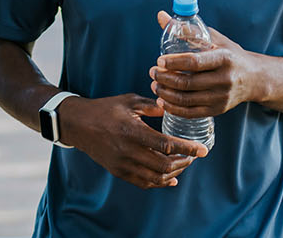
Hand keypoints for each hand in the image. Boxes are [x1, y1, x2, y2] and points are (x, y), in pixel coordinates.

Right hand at [57, 93, 208, 188]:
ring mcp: (122, 164)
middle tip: (194, 156)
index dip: (188, 149)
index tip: (203, 150)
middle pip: (164, 165)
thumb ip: (151, 105)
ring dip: (174, 173)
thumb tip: (172, 106)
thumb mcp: (128, 101)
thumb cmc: (105, 109)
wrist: (78, 124)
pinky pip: (143, 182)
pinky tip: (170, 178)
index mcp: (133, 131)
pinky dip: (159, 182)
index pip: (166, 145)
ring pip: (155, 177)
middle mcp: (128, 151)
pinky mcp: (118, 171)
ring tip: (184, 164)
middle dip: (184, 162)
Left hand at [151, 11, 261, 118]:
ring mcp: (221, 97)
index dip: (173, 62)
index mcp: (224, 58)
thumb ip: (188, 29)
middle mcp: (224, 79)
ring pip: (186, 100)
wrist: (254, 78)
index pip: (194, 62)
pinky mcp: (218, 110)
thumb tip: (161, 16)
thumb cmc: (230, 55)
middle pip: (187, 83)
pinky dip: (173, 108)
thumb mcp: (214, 39)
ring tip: (156, 84)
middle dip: (164, 78)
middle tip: (153, 72)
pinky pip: (190, 112)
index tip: (159, 60)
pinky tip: (163, 100)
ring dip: (165, 93)